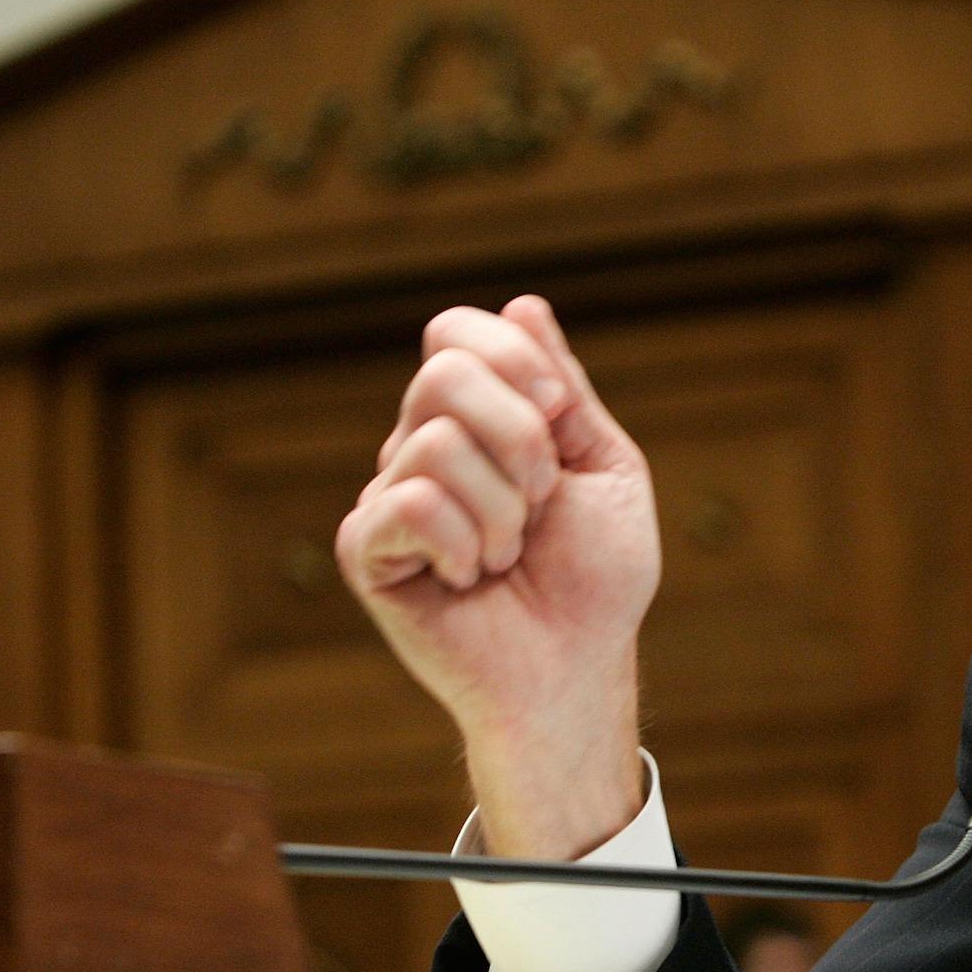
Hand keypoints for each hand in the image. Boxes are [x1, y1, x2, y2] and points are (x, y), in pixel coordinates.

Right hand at [335, 296, 660, 858]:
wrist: (577, 666)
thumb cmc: (596, 579)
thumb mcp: (604, 466)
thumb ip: (564, 389)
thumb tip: (523, 305)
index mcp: (478, 418)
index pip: (456, 332)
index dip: (514, 357)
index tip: (559, 413)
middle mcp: (422, 445)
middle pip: (446, 370)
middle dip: (523, 436)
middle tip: (542, 501)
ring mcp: (390, 494)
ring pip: (435, 439)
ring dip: (503, 507)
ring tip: (509, 555)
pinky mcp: (367, 548)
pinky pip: (410, 501)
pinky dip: (465, 542)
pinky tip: (472, 578)